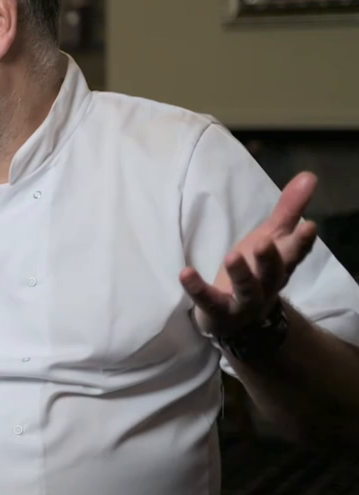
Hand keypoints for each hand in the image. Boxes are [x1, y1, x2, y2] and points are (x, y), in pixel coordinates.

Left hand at [181, 171, 318, 336]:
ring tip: (232, 255)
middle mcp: (266, 284)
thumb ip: (288, 210)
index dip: (302, 241)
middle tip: (266, 242)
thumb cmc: (255, 271)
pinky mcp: (218, 310)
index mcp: (280, 264)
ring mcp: (244, 301)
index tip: (309, 226)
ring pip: (247, 289)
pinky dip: (197, 288)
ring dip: (241, 273)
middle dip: (271, 258)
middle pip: (273, 273)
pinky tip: (185, 273)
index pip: (294, 252)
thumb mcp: (270, 238)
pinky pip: (208, 299)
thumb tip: (309, 176)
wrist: (237, 318)